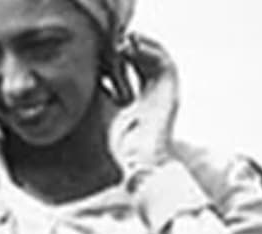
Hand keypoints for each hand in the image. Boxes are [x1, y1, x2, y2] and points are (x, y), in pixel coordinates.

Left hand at [107, 34, 179, 183]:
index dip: (123, 58)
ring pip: (157, 59)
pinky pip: (165, 64)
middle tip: (117, 43)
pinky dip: (152, 52)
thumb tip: (90, 82)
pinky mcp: (171, 93)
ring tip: (125, 42)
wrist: (137, 163)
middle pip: (146, 62)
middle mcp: (152, 96)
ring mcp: (163, 94)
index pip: (133, 71)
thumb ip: (103, 96)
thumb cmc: (119, 147)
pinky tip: (135, 48)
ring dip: (142, 47)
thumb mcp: (105, 115)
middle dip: (132, 50)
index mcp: (138, 101)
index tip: (108, 53)